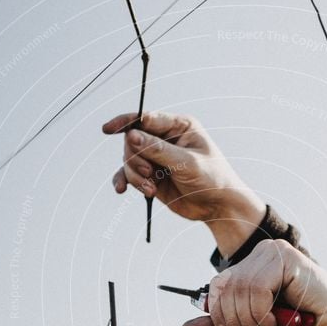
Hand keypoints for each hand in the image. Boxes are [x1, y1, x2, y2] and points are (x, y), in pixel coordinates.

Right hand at [102, 111, 265, 255]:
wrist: (218, 207)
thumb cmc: (212, 179)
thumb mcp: (187, 162)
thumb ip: (158, 150)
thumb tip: (131, 136)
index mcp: (178, 127)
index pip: (145, 118)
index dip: (125, 122)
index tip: (108, 129)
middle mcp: (165, 139)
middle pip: (132, 140)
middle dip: (135, 157)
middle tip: (148, 172)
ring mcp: (156, 158)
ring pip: (129, 159)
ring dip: (134, 174)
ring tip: (151, 188)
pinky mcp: (151, 176)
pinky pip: (129, 175)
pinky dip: (125, 181)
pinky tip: (121, 190)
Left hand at [181, 239, 326, 325]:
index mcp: (250, 267)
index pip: (216, 288)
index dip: (219, 316)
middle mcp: (259, 254)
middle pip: (224, 288)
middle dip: (235, 322)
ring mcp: (271, 252)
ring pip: (239, 290)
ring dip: (251, 322)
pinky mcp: (284, 257)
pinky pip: (257, 288)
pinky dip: (263, 313)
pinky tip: (277, 321)